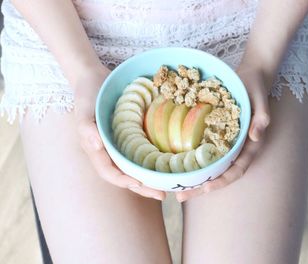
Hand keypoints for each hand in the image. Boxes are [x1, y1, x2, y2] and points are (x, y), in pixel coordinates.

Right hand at [74, 64, 166, 200]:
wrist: (93, 79)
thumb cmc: (87, 94)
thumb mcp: (84, 108)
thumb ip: (86, 128)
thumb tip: (96, 147)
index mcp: (96, 150)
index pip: (109, 172)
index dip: (124, 181)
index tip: (140, 184)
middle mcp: (107, 152)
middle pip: (124, 176)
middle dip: (142, 188)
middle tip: (162, 195)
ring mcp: (118, 146)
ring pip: (133, 169)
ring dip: (148, 180)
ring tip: (166, 187)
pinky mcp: (127, 138)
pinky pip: (138, 155)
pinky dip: (149, 163)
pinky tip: (164, 166)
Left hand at [175, 64, 270, 202]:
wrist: (250, 76)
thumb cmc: (255, 87)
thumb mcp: (260, 99)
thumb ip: (261, 118)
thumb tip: (257, 137)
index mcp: (250, 145)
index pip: (237, 170)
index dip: (222, 180)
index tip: (206, 188)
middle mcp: (238, 149)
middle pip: (220, 174)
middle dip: (201, 188)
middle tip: (179, 196)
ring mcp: (227, 144)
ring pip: (212, 168)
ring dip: (195, 180)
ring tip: (175, 189)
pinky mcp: (217, 137)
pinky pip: (206, 154)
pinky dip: (194, 163)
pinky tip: (178, 167)